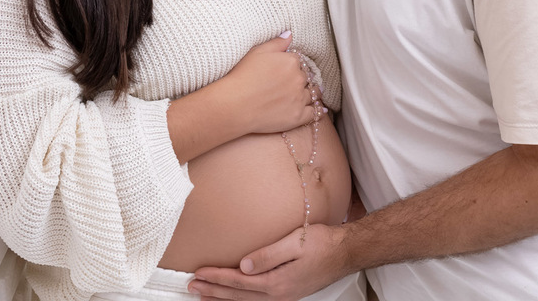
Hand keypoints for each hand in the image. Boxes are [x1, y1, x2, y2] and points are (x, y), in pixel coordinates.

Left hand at [188, 224, 351, 300]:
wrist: (346, 252)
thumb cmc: (323, 244)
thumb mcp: (295, 243)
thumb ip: (268, 255)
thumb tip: (243, 266)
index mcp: (277, 282)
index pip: (238, 281)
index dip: (216, 277)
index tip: (199, 273)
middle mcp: (279, 294)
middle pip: (238, 295)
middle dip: (213, 291)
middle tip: (191, 286)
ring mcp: (284, 296)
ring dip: (223, 298)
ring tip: (204, 294)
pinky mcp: (288, 292)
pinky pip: (256, 300)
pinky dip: (240, 299)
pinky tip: (234, 296)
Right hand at [220, 32, 323, 134]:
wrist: (235, 105)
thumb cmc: (243, 76)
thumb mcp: (257, 52)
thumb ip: (276, 43)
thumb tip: (290, 35)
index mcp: (291, 61)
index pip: (299, 61)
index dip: (293, 65)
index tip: (287, 70)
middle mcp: (299, 79)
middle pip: (307, 77)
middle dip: (302, 78)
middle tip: (295, 82)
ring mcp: (300, 99)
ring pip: (314, 94)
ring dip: (313, 93)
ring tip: (312, 93)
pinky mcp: (298, 117)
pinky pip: (315, 113)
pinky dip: (319, 111)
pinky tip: (321, 110)